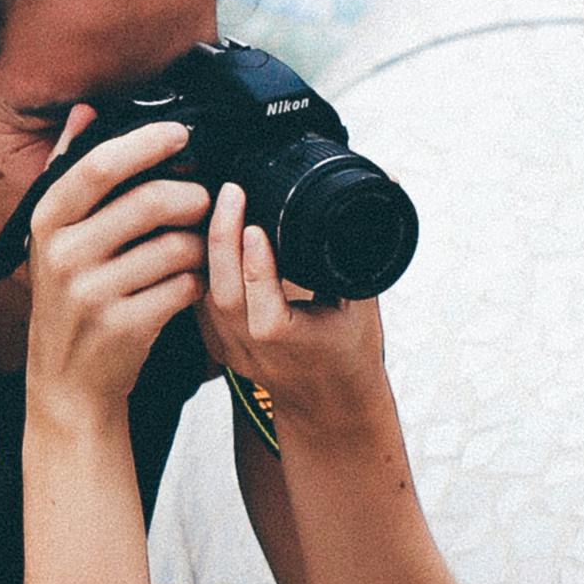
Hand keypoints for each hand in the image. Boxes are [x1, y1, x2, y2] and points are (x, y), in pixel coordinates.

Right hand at [23, 111, 212, 422]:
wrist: (67, 382)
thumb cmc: (68, 301)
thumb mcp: (53, 237)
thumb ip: (67, 172)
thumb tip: (83, 112)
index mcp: (47, 223)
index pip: (98, 166)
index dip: (145, 144)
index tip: (180, 134)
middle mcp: (64, 256)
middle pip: (147, 202)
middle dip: (190, 197)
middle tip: (203, 200)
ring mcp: (92, 294)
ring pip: (174, 247)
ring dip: (198, 244)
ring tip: (195, 248)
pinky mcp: (124, 327)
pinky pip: (182, 287)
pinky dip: (197, 282)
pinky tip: (190, 283)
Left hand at [199, 180, 387, 437]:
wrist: (327, 401)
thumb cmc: (349, 349)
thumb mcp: (364, 301)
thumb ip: (366, 245)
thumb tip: (386, 181)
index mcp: (289, 343)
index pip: (263, 304)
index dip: (256, 263)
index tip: (254, 223)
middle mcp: (253, 349)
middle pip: (224, 293)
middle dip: (223, 238)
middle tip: (230, 193)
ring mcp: (229, 349)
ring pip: (203, 296)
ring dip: (207, 247)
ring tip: (217, 204)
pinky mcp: (215, 343)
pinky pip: (197, 300)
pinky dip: (199, 265)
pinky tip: (203, 232)